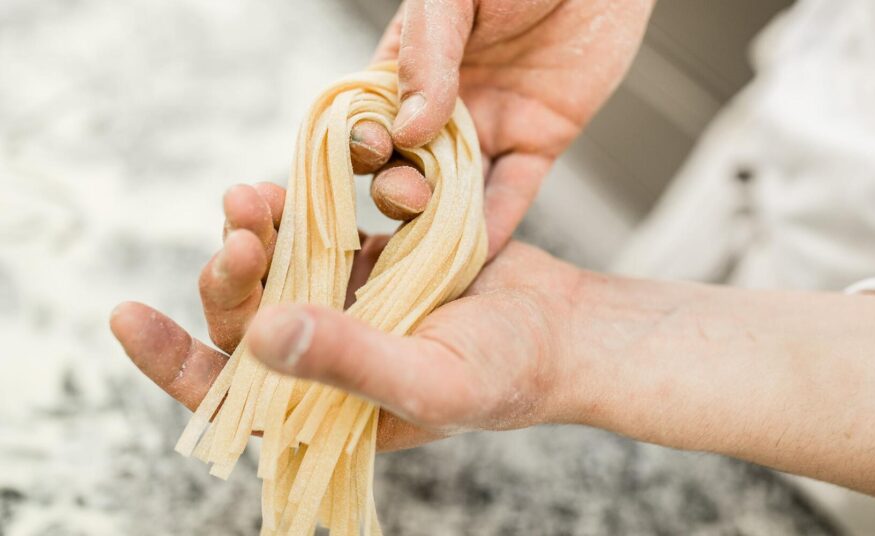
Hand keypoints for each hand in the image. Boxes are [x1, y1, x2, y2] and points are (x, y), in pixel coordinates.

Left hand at [110, 184, 582, 450]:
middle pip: (245, 317)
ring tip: (256, 195)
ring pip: (274, 267)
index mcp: (322, 407)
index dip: (172, 362)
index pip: (228, 397)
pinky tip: (308, 185)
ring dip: (258, 230)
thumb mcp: (429, 381)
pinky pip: (318, 230)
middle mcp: (322, 358)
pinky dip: (307, 207)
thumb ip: (346, 363)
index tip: (128, 316)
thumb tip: (260, 337)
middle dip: (228, 273)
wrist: (563, 326)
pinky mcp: (369, 262)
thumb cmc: (507, 373)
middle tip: (237, 226)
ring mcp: (344, 306)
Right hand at [355, 0, 654, 256]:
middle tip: (408, 196)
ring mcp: (489, 126)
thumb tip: (406, 130)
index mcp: (407, 64)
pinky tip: (479, 251)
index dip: (364, 143)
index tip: (374, 151)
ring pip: (456, 188)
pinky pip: (513, 190)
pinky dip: (497, 224)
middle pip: (407, 164)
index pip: (370, 117)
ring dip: (442, 219)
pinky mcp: (537, 141)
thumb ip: (428, 57)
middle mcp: (442, 104)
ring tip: (434, 241)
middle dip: (400, 190)